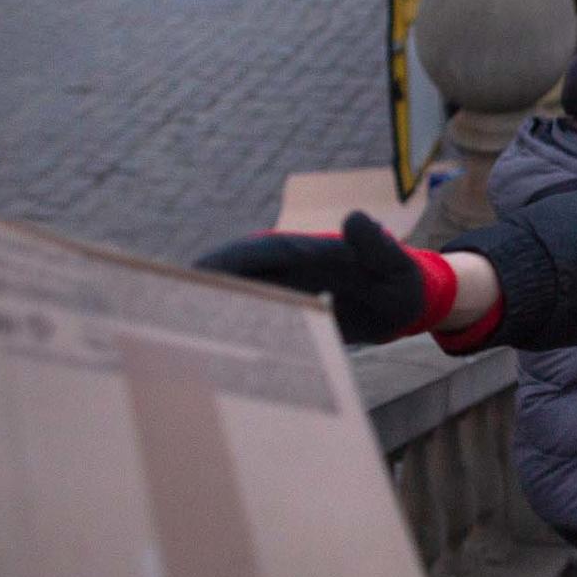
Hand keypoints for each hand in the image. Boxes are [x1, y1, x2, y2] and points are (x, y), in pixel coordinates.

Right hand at [194, 211, 455, 343]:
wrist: (410, 303)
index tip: (192, 275)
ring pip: (240, 298)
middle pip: (235, 276)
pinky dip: (236, 334)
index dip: (224, 263)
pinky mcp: (290, 313)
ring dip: (214, 315)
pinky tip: (216, 358)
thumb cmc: (405, 282)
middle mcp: (289, 269)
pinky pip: (256, 320)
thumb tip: (356, 218)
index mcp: (308, 252)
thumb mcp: (397, 266)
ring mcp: (287, 291)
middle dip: (202, 290)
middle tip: (166, 315)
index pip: (258, 254)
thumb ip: (378, 247)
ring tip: (180, 341)